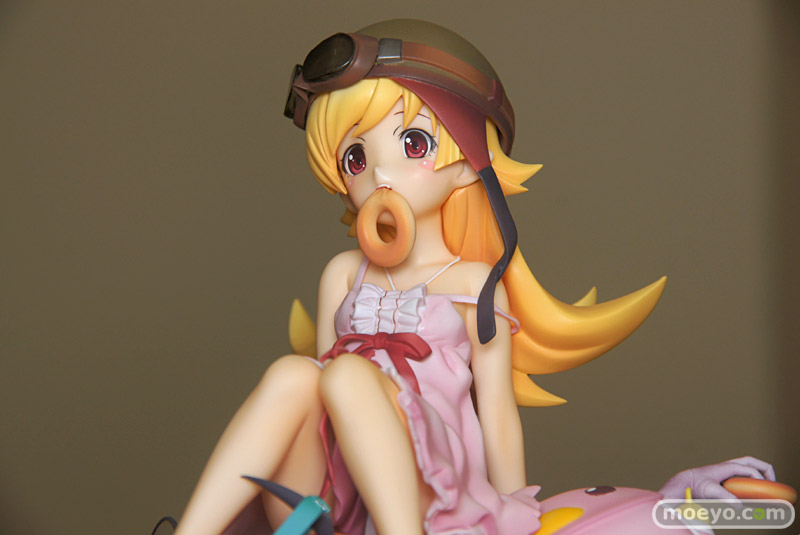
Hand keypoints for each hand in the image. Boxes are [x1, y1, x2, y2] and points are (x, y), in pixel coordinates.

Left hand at [659, 456, 775, 499]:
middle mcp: (728, 466)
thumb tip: (739, 506)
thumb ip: (725, 497)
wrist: (685, 483)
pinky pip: (742, 473)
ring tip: (766, 483)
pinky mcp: (724, 475)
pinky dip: (750, 477)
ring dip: (758, 471)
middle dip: (764, 469)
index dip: (758, 479)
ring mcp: (726, 470)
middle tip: (772, 481)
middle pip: (751, 461)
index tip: (763, 491)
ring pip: (747, 465)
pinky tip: (752, 489)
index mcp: (727, 467)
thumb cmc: (695, 485)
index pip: (749, 469)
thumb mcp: (710, 491)